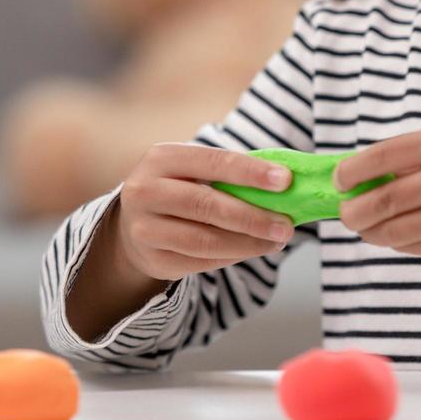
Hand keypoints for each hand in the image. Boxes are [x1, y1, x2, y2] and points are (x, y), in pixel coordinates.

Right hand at [114, 143, 297, 280]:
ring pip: (205, 240)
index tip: (285, 180)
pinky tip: (252, 250)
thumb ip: (228, 174)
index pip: (212, 162)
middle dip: (253, 216)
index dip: (250, 172)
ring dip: (248, 243)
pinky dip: (233, 256)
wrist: (133, 222)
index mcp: (162, 158)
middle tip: (286, 225)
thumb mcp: (192, 170)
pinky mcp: (153, 259)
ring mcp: (145, 228)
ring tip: (276, 241)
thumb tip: (283, 184)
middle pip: (207, 205)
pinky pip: (201, 261)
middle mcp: (146, 191)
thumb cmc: (177, 188)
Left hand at [334, 126, 420, 257]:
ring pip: (393, 231)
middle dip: (353, 210)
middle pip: (384, 201)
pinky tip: (390, 232)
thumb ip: (401, 157)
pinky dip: (393, 241)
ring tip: (361, 224)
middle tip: (344, 212)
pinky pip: (410, 246)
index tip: (338, 180)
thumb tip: (350, 179)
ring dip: (368, 230)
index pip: (382, 157)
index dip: (352, 172)